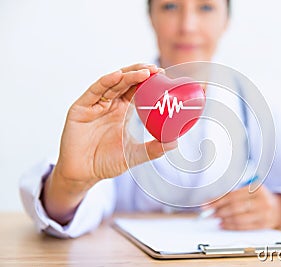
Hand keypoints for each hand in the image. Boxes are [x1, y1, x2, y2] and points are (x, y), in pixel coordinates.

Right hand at [43, 63, 176, 223]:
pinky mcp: (81, 108)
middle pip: (125, 82)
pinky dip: (106, 81)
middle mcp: (109, 104)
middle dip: (140, 73)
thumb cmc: (107, 162)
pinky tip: (118, 75)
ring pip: (112, 83)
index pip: (136, 90)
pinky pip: (94, 91)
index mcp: (122, 111)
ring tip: (143, 71)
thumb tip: (174, 143)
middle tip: (155, 69)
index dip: (148, 81)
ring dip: (127, 75)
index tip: (163, 74)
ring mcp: (94, 105)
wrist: (84, 174)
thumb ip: (154, 149)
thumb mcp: (135, 154)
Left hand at [207, 186, 280, 229]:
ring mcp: (263, 213)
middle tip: (208, 213)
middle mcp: (261, 200)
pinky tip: (223, 224)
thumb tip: (213, 201)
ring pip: (238, 218)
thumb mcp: (251, 189)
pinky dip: (231, 226)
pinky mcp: (263, 224)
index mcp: (257, 188)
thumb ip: (235, 192)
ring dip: (223, 219)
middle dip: (218, 210)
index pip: (232, 195)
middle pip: (234, 207)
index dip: (217, 200)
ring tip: (215, 218)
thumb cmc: (261, 197)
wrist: (280, 208)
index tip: (206, 204)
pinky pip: (243, 227)